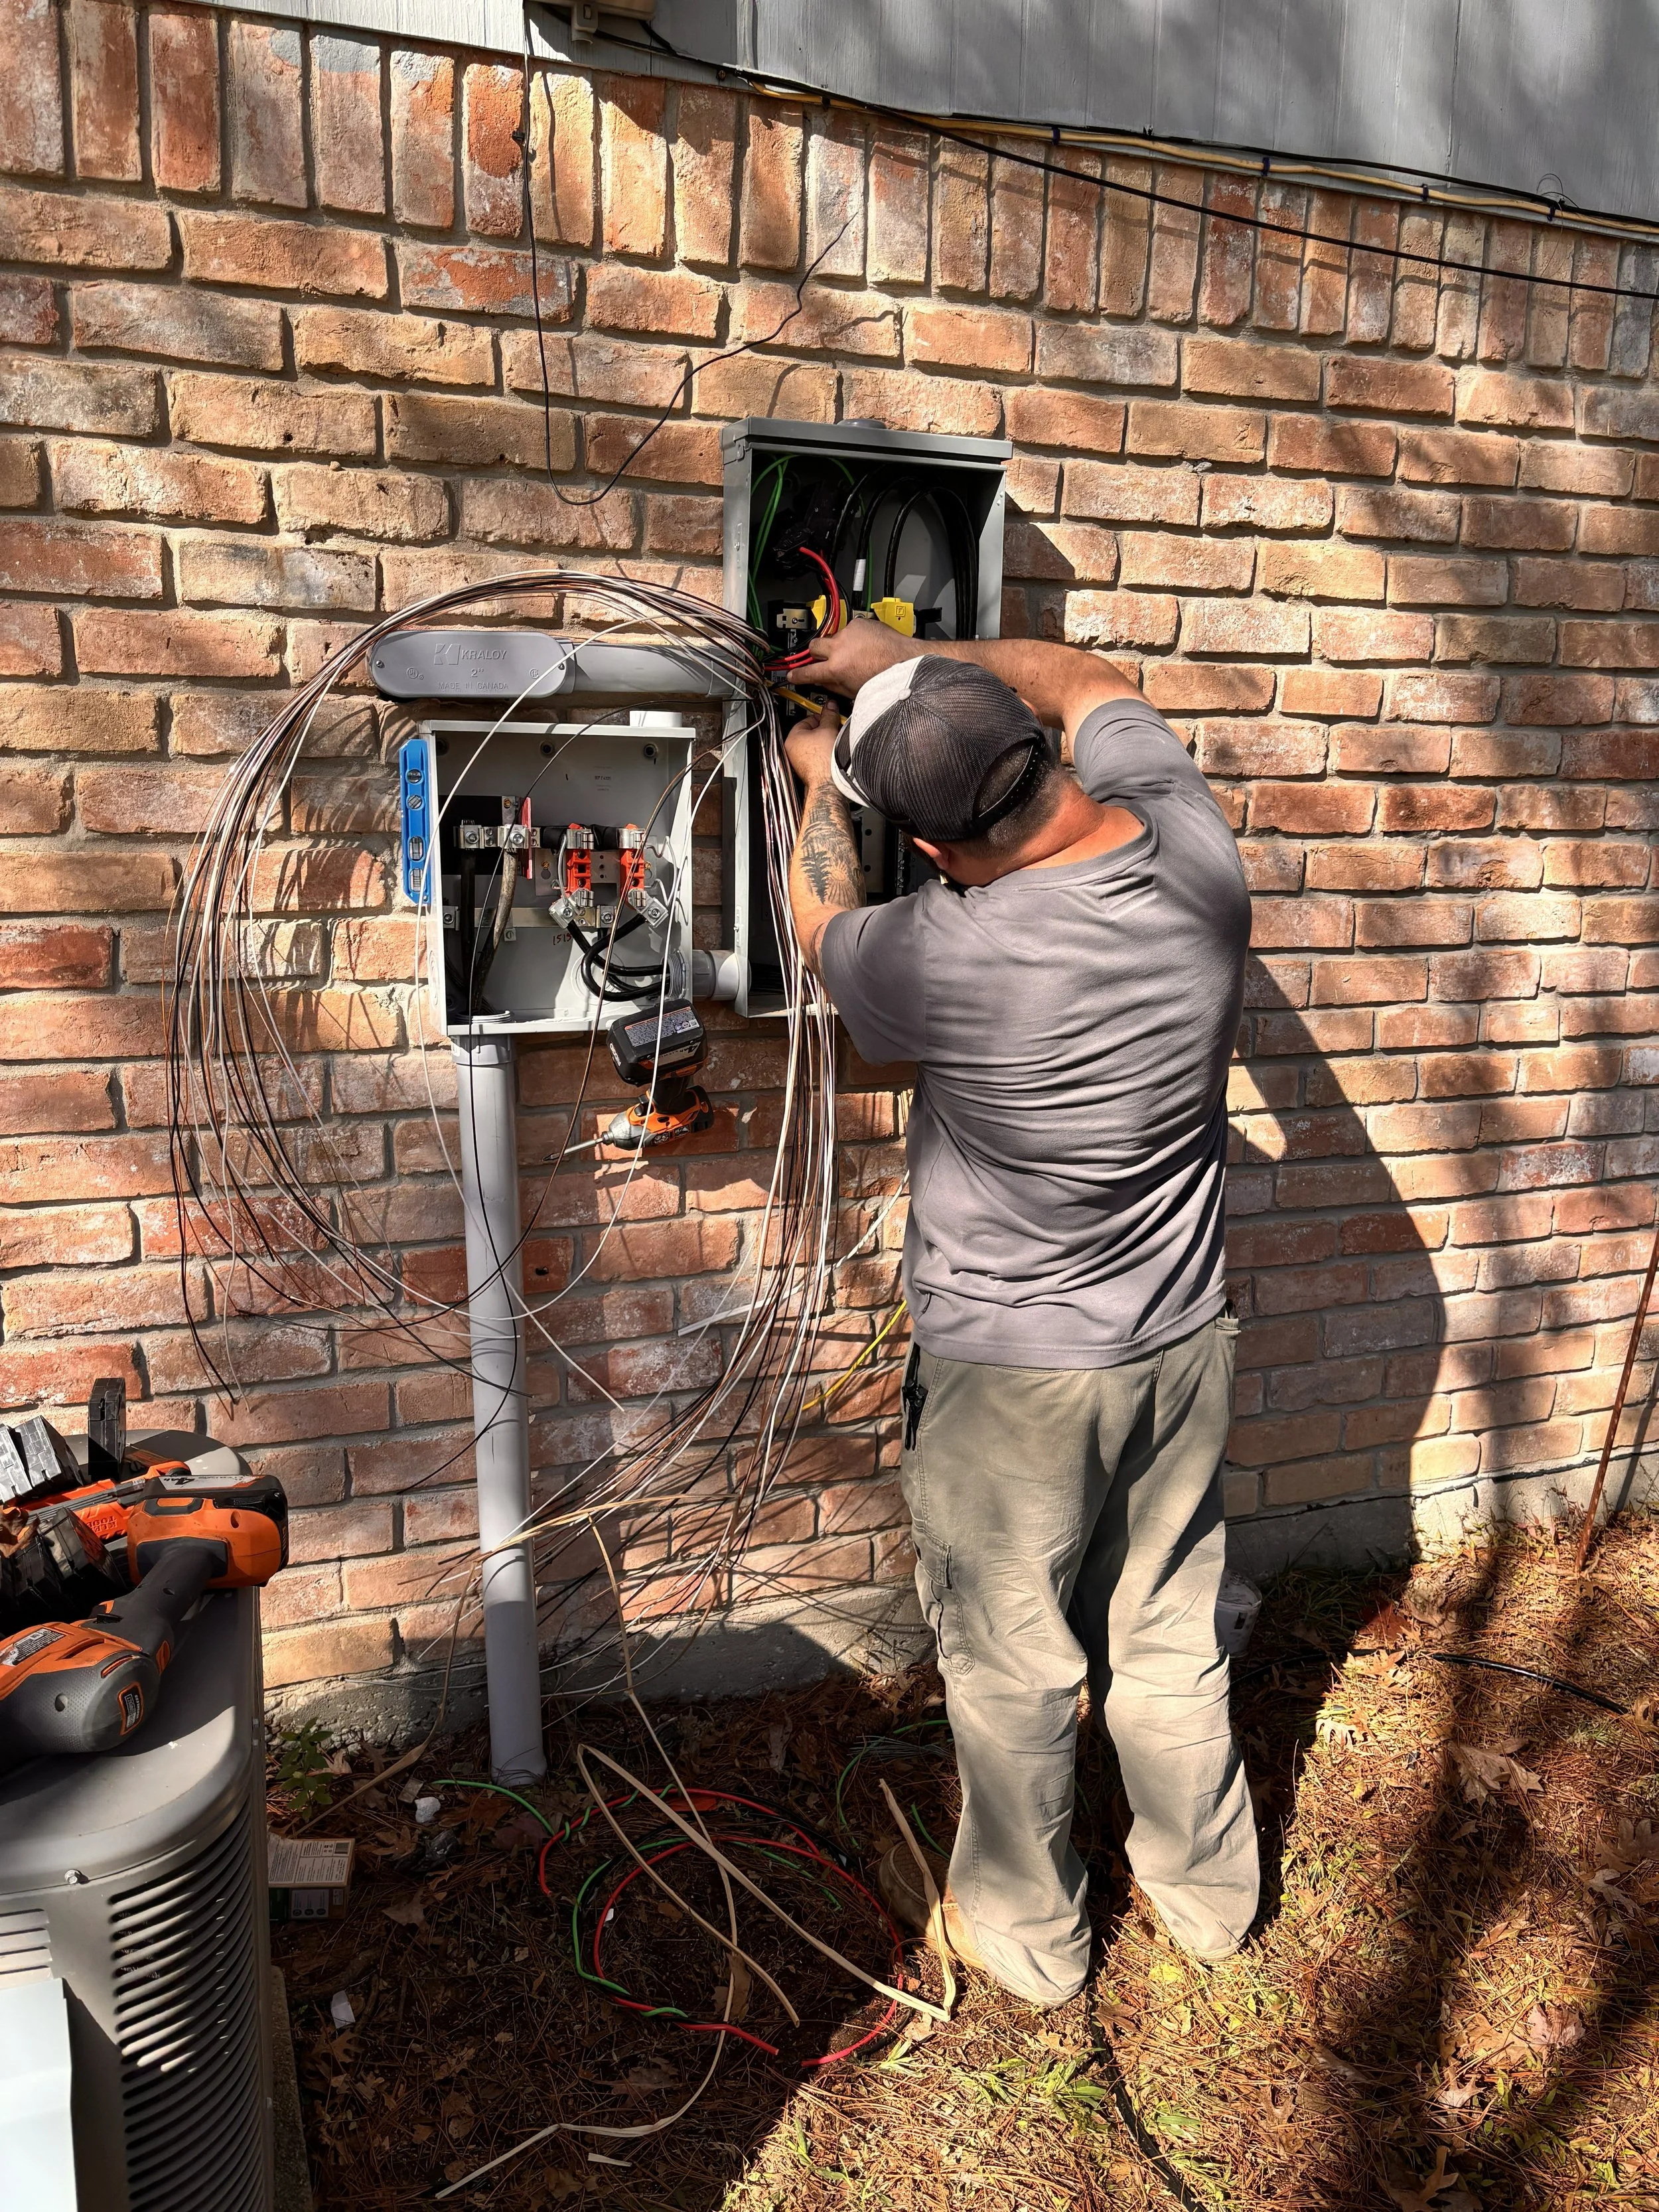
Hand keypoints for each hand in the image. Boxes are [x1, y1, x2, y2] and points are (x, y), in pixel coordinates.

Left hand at [784, 709, 840, 788]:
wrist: (831, 784)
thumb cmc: (824, 761)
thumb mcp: (829, 730)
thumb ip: (829, 715)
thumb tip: (830, 706)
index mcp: (792, 739)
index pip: (807, 719)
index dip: (822, 716)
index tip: (831, 716)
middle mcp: (793, 751)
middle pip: (812, 732)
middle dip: (825, 730)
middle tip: (835, 729)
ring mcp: (801, 762)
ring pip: (816, 745)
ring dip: (827, 741)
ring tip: (835, 743)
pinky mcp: (810, 770)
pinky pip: (818, 756)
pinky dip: (826, 753)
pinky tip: (834, 754)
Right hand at [805, 612, 920, 695]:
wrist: (907, 661)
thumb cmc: (887, 678)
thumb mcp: (855, 691)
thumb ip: (835, 686)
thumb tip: (824, 683)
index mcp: (836, 669)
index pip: (808, 672)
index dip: (798, 675)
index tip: (793, 674)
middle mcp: (839, 648)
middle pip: (814, 647)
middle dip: (816, 654)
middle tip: (824, 660)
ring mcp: (849, 633)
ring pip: (833, 637)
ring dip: (839, 645)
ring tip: (854, 653)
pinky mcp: (859, 623)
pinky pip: (850, 629)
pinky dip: (855, 637)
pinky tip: (866, 645)